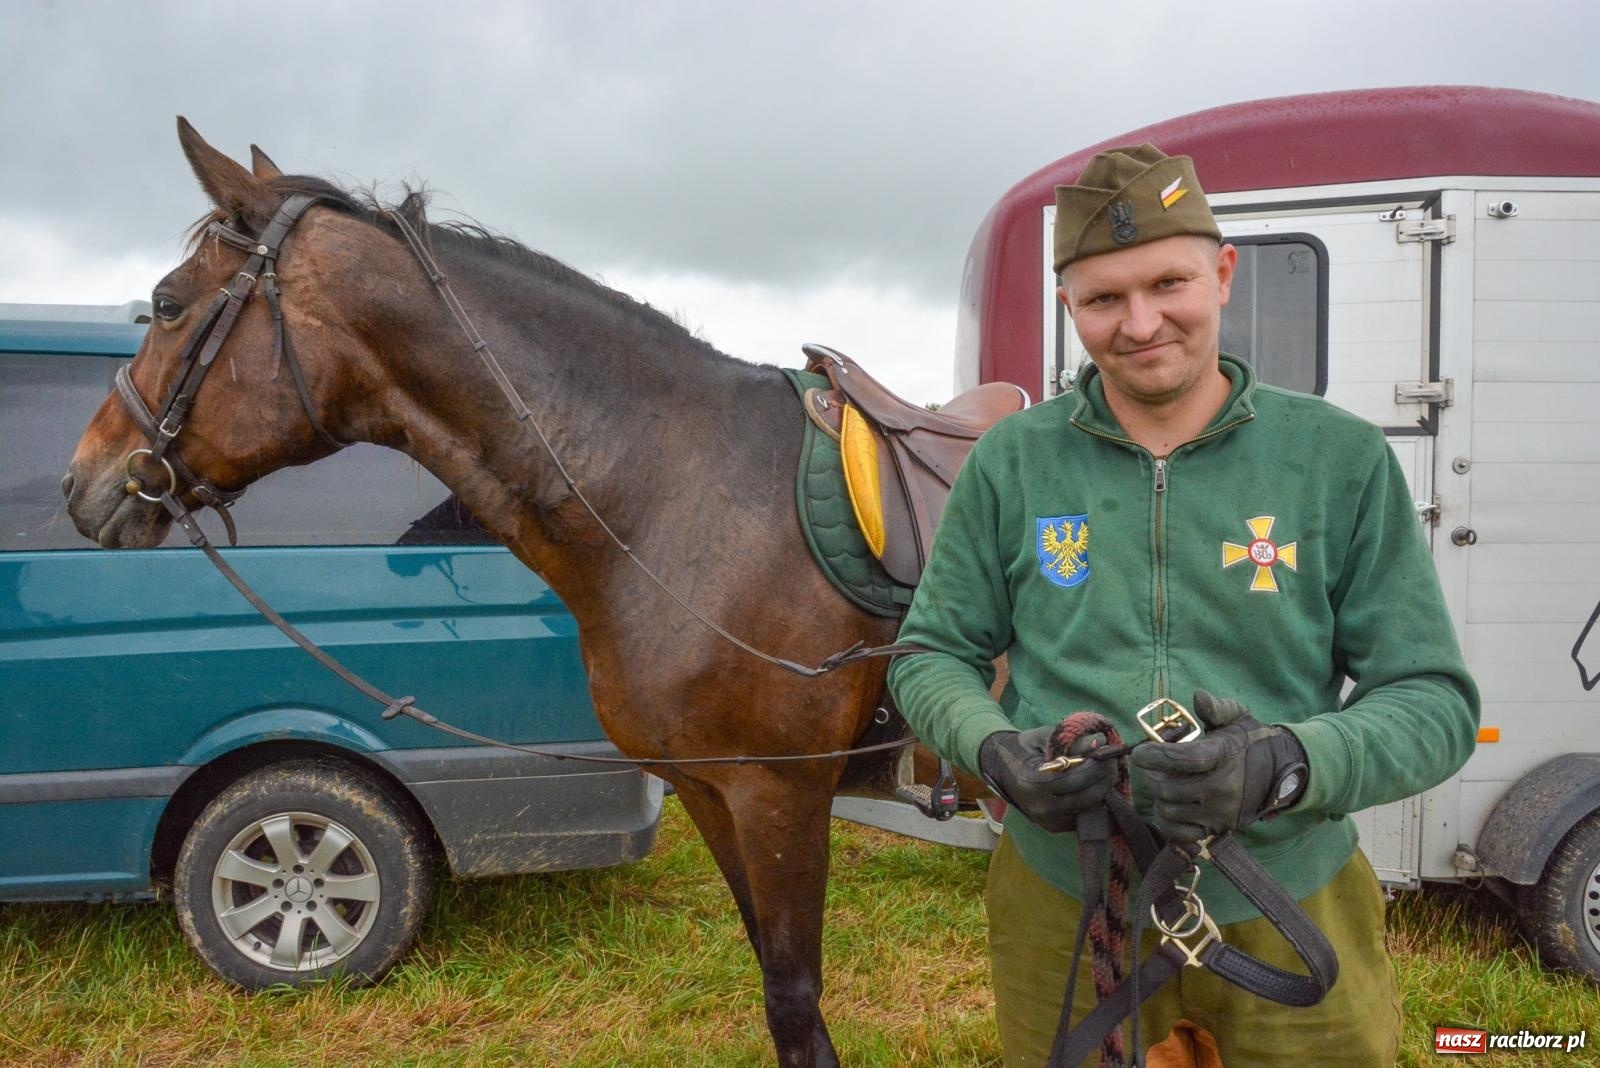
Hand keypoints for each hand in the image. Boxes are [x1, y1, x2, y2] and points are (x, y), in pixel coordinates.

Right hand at [978, 726, 1114, 832]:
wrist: (1002, 768)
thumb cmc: (1024, 748)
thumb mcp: (1045, 737)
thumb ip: (1073, 741)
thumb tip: (1101, 742)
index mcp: (1033, 784)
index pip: (1075, 778)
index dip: (1097, 765)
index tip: (1110, 751)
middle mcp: (1040, 808)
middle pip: (1086, 796)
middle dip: (1105, 778)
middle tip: (1113, 761)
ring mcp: (1047, 822)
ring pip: (1088, 808)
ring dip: (1102, 790)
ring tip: (1107, 771)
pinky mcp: (1053, 827)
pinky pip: (1082, 815)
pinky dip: (1093, 801)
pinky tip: (1096, 785)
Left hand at [1130, 690, 1308, 842]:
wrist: (1279, 772)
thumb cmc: (1250, 741)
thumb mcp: (1237, 717)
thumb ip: (1216, 707)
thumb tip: (1198, 696)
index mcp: (1223, 756)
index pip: (1182, 759)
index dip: (1154, 756)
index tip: (1139, 753)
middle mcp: (1222, 788)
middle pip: (1168, 789)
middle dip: (1152, 776)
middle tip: (1152, 768)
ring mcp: (1220, 812)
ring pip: (1169, 811)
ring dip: (1158, 797)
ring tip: (1163, 783)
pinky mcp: (1218, 828)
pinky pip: (1180, 834)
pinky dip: (1167, 822)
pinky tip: (1167, 806)